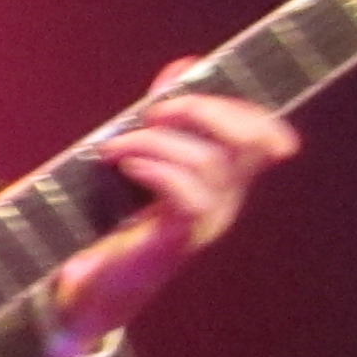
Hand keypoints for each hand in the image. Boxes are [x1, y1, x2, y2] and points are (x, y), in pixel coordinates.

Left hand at [49, 79, 299, 351]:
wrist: (94, 288)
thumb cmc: (117, 220)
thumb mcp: (144, 161)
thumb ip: (164, 117)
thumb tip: (183, 68)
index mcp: (223, 179)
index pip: (261, 138)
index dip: (248, 109)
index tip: (198, 82)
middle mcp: (225, 199)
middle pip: (246, 142)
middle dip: (202, 111)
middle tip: (153, 109)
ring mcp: (206, 221)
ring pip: (209, 164)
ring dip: (156, 142)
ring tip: (115, 146)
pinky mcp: (179, 241)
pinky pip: (188, 198)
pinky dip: (157, 171)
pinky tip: (128, 167)